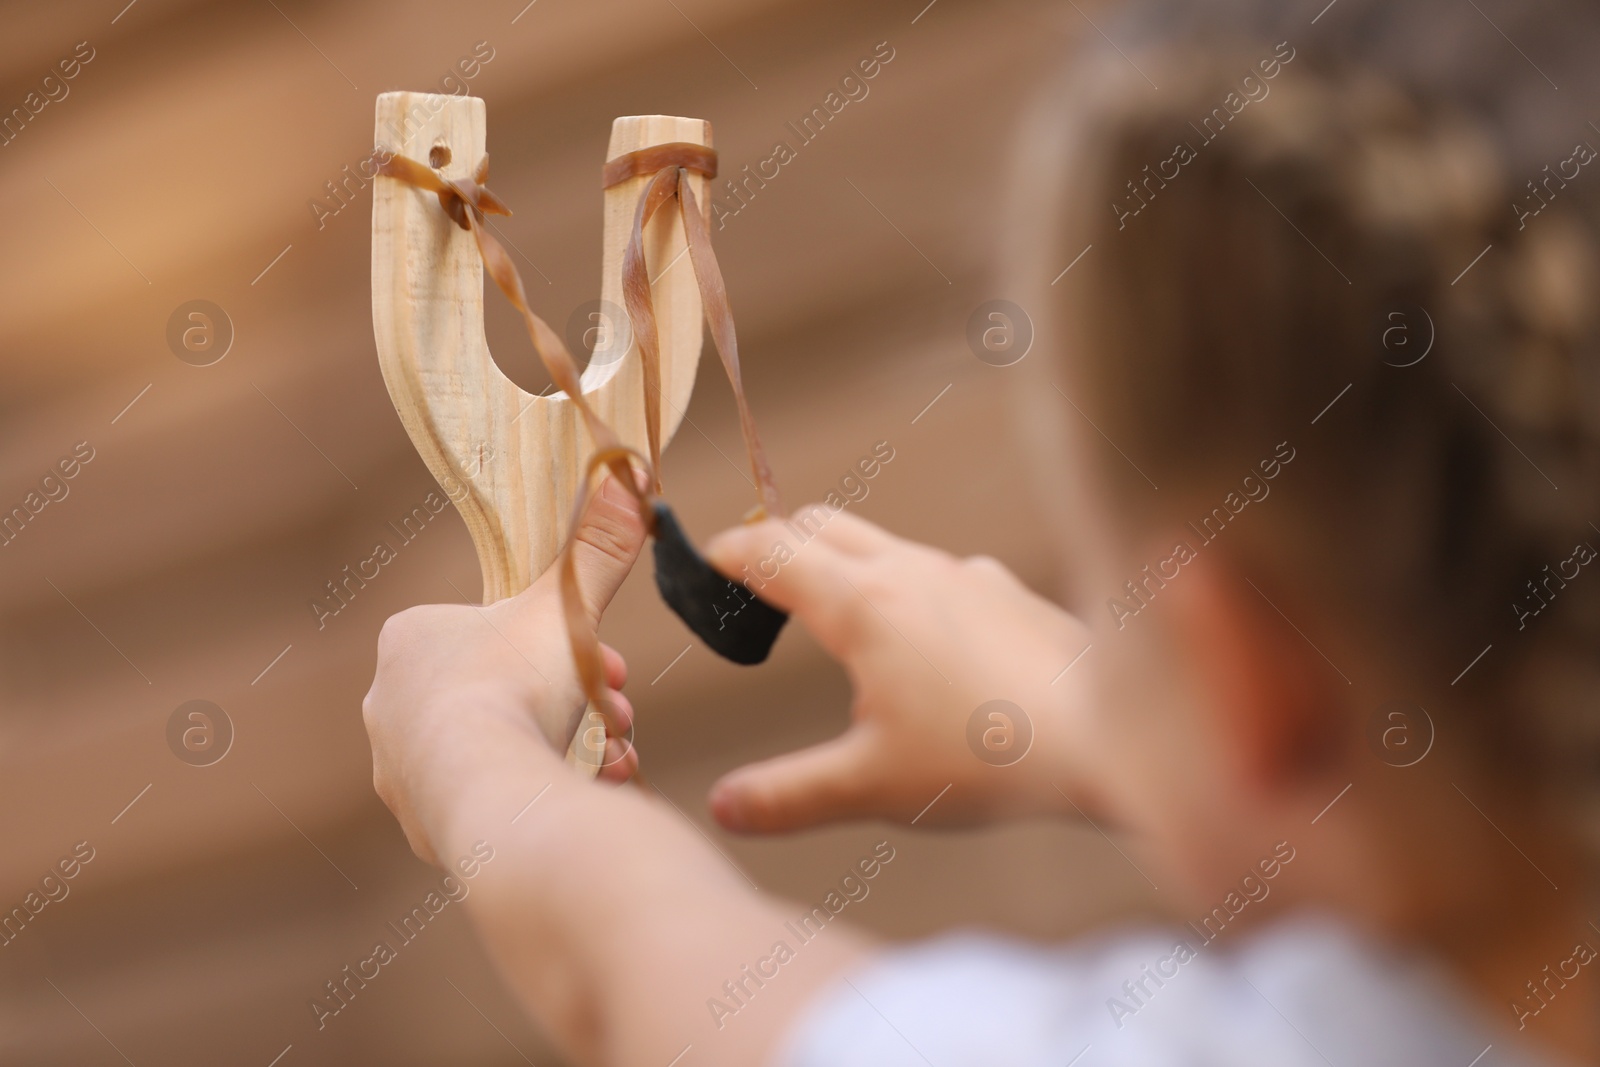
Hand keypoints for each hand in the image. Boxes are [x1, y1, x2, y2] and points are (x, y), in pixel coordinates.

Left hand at [362, 475, 645, 864]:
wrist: (489, 792)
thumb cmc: (516, 686)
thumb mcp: (569, 606)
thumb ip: (598, 548)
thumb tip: (630, 479)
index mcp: (411, 640)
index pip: (495, 633)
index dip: (564, 646)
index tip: (611, 664)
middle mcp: (389, 705)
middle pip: (506, 693)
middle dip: (574, 701)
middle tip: (617, 711)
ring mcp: (401, 772)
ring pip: (503, 750)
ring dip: (568, 747)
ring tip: (613, 756)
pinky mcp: (422, 827)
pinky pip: (494, 803)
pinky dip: (540, 794)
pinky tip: (582, 792)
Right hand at [704, 506, 1092, 831]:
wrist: (1112, 736)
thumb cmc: (989, 759)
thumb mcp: (873, 787)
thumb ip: (788, 796)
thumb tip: (722, 807)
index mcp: (863, 605)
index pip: (770, 552)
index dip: (725, 554)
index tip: (701, 566)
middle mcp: (909, 571)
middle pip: (817, 524)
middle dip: (774, 544)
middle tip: (751, 588)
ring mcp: (963, 573)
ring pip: (879, 542)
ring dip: (838, 562)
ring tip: (829, 619)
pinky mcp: (1004, 590)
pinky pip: (934, 570)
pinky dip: (900, 586)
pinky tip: (921, 647)